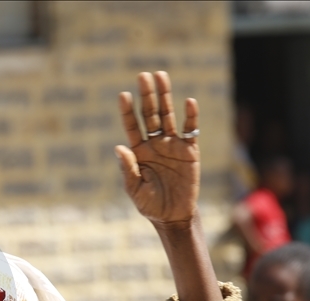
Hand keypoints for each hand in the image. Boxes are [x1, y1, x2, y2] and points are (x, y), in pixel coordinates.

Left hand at [116, 71, 199, 227]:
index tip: (123, 95)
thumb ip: (128, 168)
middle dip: (147, 95)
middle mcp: (155, 143)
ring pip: (168, 116)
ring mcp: (172, 145)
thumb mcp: (135, 189)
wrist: (174, 216)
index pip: (132, 126)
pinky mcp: (190, 151)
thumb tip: (118, 147)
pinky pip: (191, 131)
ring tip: (161, 76)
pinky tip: (189, 102)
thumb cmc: (150, 205)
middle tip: (143, 76)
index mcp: (139, 151)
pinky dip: (191, 117)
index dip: (127, 111)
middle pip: (150, 114)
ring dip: (165, 97)